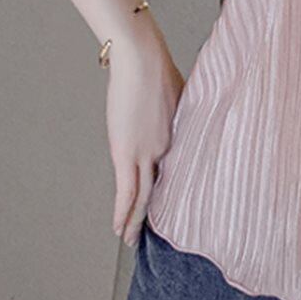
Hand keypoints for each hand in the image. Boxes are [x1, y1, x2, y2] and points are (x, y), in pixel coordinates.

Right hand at [105, 17, 184, 246]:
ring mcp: (147, 152)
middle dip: (158, 211)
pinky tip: (118, 230)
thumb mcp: (179, 93)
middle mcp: (168, 149)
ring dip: (137, 220)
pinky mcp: (126, 152)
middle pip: (164, 188)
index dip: (175, 188)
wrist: (143, 60)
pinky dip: (122, 213)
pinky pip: (125, 191)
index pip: (179, 170)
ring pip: (144, 196)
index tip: (175, 204)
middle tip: (156, 232)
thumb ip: (178, 110)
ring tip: (132, 239)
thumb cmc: (159, 68)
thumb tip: (177, 111)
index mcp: (181, 136)